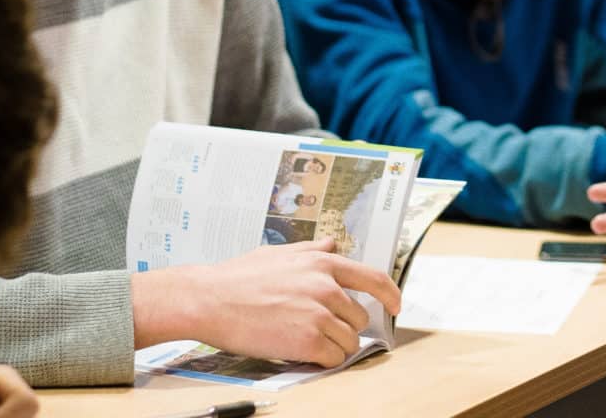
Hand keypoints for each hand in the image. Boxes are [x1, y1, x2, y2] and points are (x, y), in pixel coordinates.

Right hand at [131, 238, 400, 367]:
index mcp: (323, 263)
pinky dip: (325, 361)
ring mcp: (318, 314)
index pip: (374, 278)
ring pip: (349, 340)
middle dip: (346, 326)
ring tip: (309, 342)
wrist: (209, 299)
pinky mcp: (307, 341)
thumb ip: (312, 250)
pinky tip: (306, 355)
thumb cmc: (239, 277)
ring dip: (335, 346)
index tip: (395, 305)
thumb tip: (333, 244)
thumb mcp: (281, 253)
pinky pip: (334, 358)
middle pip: (360, 316)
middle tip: (322, 330)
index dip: (390, 294)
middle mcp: (326, 286)